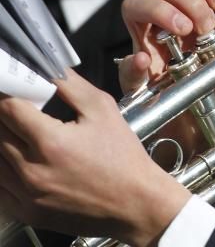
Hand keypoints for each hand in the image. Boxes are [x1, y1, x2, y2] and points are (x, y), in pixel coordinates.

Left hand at [0, 71, 190, 246]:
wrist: (135, 203)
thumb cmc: (123, 157)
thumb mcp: (103, 110)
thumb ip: (71, 85)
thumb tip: (47, 68)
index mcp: (50, 142)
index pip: (8, 108)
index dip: (8, 92)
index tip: (12, 85)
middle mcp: (31, 170)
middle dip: (5, 114)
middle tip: (20, 108)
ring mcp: (25, 195)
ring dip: (4, 140)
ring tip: (21, 131)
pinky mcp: (26, 212)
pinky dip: (3, 168)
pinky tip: (18, 157)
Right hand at [118, 0, 214, 92]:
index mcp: (192, 11)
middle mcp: (167, 24)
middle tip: (206, 26)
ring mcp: (149, 48)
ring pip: (133, 4)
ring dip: (160, 10)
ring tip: (184, 31)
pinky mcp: (140, 83)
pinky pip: (125, 67)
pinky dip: (134, 62)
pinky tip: (149, 62)